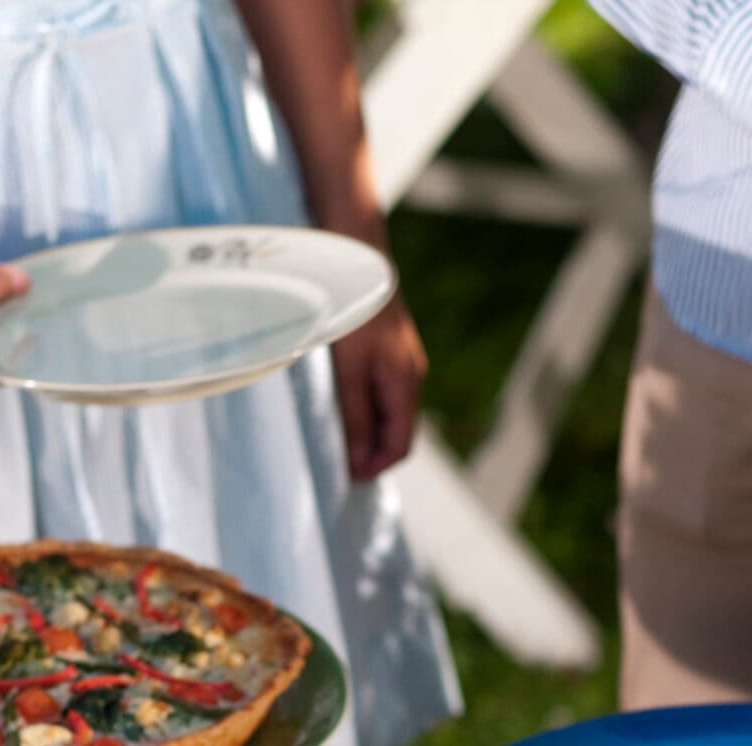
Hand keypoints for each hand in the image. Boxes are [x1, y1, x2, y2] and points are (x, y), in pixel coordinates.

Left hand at [328, 294, 425, 480]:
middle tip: (340, 462)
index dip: (376, 465)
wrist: (359, 264)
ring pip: (391, 414)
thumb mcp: (349, 372)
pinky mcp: (392, 354)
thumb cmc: (353, 315)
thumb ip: (356, 417)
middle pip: (398, 432)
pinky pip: (385, 394)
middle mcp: (411, 377)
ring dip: (369, 432)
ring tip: (340, 438)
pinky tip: (346, 407)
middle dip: (373, 453)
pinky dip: (368, 411)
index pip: (400, 445)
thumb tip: (360, 460)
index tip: (348, 476)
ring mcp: (404, 365)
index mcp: (405, 385)